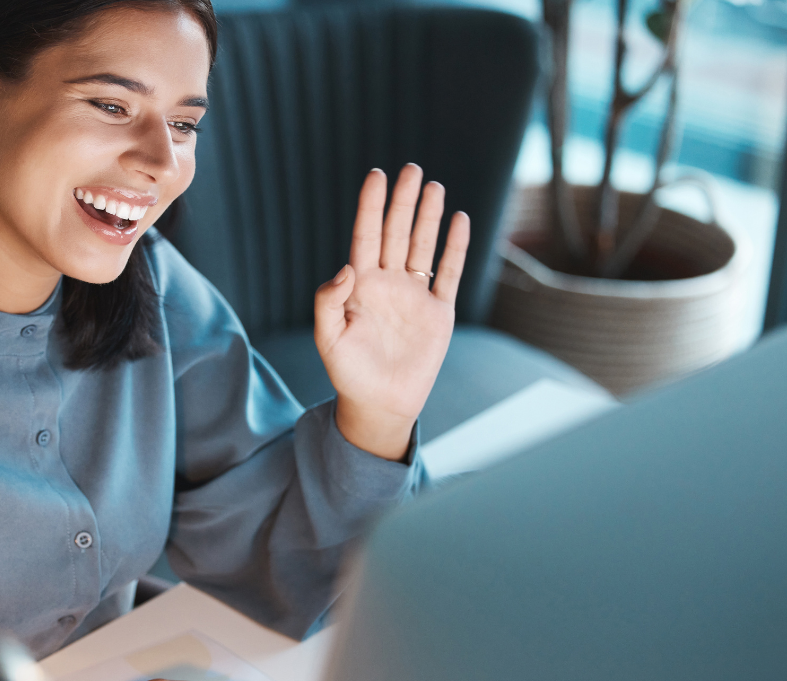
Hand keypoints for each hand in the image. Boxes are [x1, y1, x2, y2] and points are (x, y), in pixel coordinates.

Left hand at [314, 164, 469, 460]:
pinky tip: (459, 221)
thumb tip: (346, 267)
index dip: (371, 206)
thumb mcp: (327, 337)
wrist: (379, 404)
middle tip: (411, 169)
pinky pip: (448, 274)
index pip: (366, 236)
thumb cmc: (347, 372)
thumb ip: (328, 301)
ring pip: (424, 247)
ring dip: (429, 217)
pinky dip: (455, 249)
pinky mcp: (438, 313)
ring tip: (434, 187)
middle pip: (397, 233)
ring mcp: (414, 296)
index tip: (377, 175)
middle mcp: (388, 284)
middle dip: (403, 202)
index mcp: (359, 286)